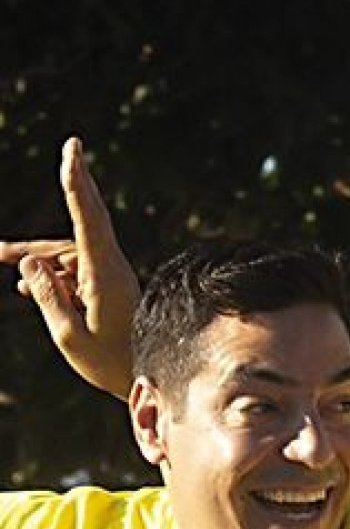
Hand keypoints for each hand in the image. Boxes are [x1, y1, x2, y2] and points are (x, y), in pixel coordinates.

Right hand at [0, 136, 140, 395]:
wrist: (146, 380)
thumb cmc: (111, 362)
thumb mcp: (68, 335)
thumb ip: (46, 296)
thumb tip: (29, 266)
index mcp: (104, 273)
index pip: (87, 218)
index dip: (77, 182)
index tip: (73, 150)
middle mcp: (110, 266)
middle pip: (82, 220)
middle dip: (70, 189)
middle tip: (72, 148)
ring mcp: (109, 275)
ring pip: (67, 251)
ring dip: (36, 256)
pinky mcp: (106, 285)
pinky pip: (72, 269)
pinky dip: (50, 274)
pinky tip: (25, 285)